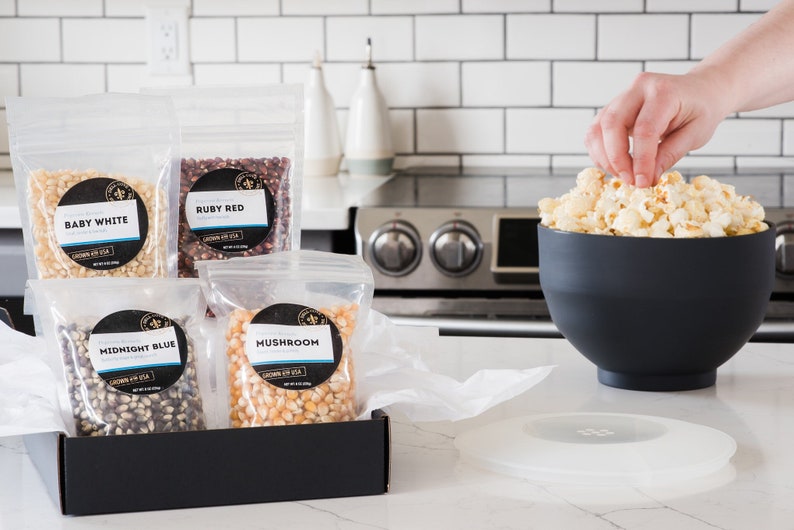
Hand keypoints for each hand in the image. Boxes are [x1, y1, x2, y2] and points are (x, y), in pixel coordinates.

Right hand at [585, 71, 728, 187]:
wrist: (700, 90)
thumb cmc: (701, 111)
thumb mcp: (696, 134)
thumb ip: (670, 155)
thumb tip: (646, 178)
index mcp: (664, 92)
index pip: (645, 129)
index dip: (640, 159)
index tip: (642, 182)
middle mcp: (638, 88)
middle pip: (612, 124)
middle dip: (616, 158)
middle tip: (629, 180)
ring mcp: (622, 95)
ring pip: (598, 128)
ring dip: (604, 157)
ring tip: (622, 175)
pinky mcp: (613, 106)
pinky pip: (596, 130)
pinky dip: (600, 151)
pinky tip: (614, 165)